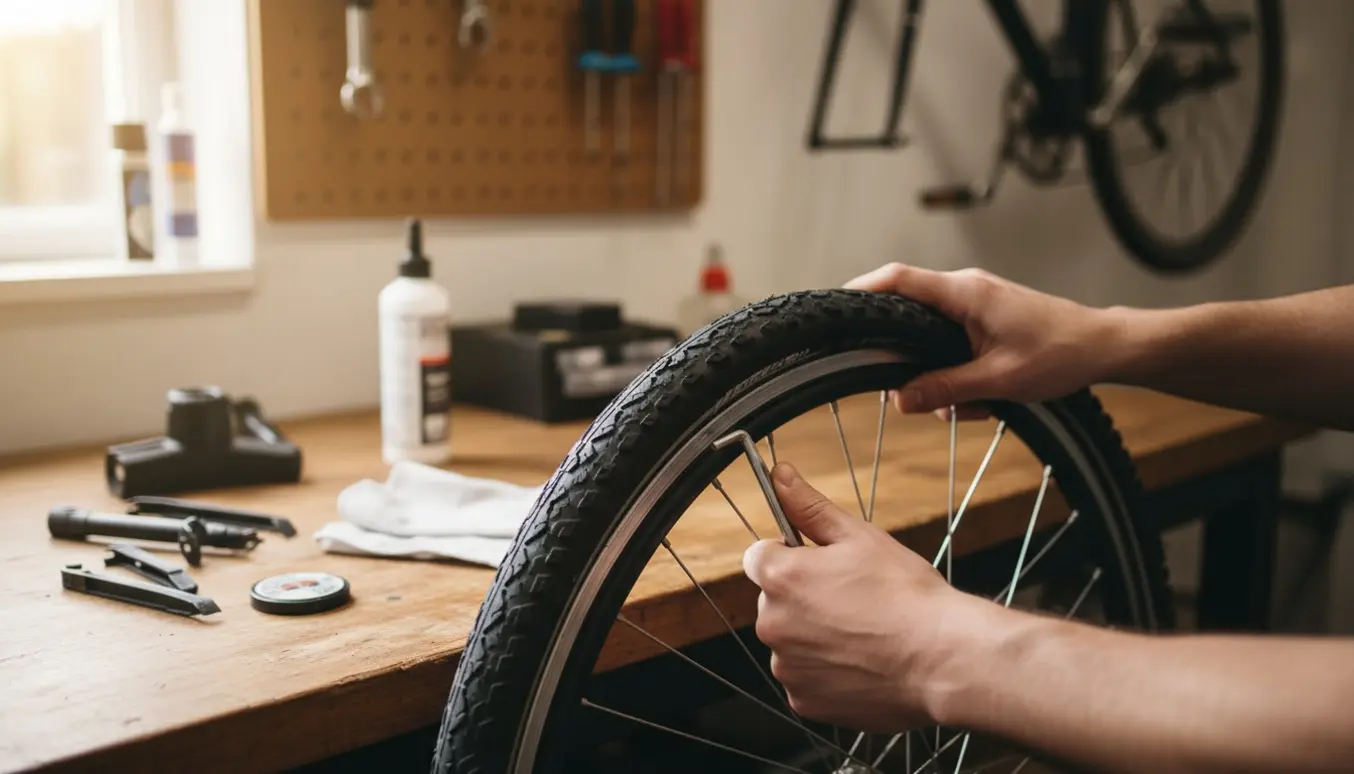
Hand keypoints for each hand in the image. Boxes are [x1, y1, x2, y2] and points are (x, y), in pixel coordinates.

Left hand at [742, 462, 994, 732]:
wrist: (943, 659)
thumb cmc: (906, 596)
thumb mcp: (859, 537)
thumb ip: (810, 507)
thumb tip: (780, 475)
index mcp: (780, 577)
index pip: (760, 556)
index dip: (793, 557)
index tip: (823, 566)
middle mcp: (772, 624)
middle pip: (775, 601)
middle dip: (804, 598)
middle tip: (854, 600)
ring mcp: (787, 666)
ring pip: (791, 641)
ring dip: (814, 637)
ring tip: (863, 634)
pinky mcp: (803, 700)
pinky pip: (806, 678)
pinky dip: (826, 672)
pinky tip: (861, 662)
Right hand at [844, 263, 1123, 417]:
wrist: (1104, 348)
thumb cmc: (1062, 353)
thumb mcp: (998, 380)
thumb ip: (944, 389)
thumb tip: (900, 400)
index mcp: (964, 293)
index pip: (897, 280)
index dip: (860, 290)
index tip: (835, 309)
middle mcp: (966, 291)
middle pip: (908, 319)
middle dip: (911, 363)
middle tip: (920, 397)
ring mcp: (976, 305)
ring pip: (932, 342)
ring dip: (944, 380)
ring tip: (977, 403)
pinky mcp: (986, 320)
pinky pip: (953, 346)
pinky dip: (962, 376)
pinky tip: (986, 398)